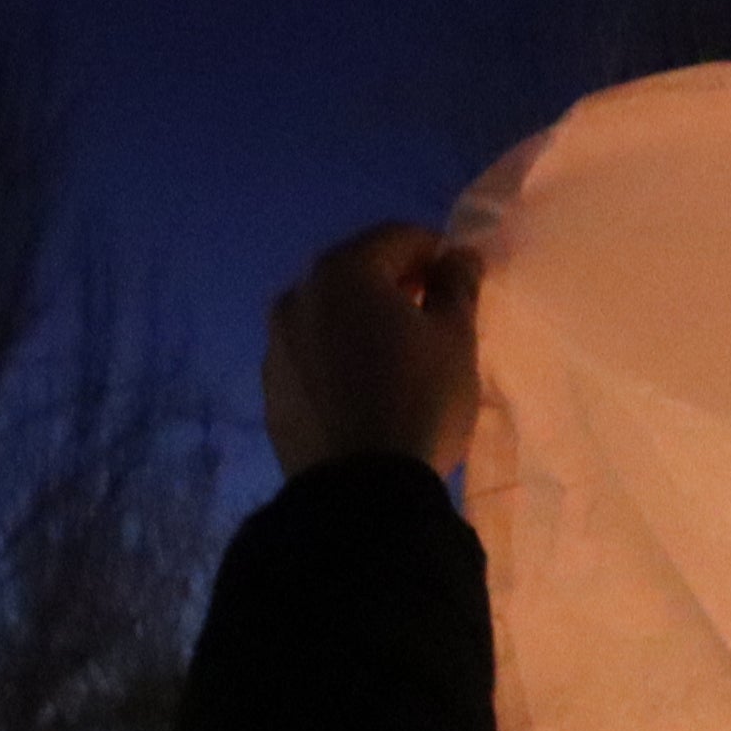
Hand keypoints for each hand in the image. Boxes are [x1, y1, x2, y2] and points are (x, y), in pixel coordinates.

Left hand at [263, 228, 483, 482]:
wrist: (360, 493)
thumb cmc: (418, 402)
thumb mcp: (455, 340)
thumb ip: (457, 287)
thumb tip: (457, 256)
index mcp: (345, 271)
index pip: (399, 237)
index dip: (436, 253)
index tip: (459, 283)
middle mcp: (299, 295)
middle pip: (357, 272)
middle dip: (395, 285)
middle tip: (431, 318)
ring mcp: (276, 343)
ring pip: (330, 315)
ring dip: (361, 322)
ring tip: (396, 358)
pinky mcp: (271, 388)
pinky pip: (312, 356)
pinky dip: (337, 358)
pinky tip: (362, 391)